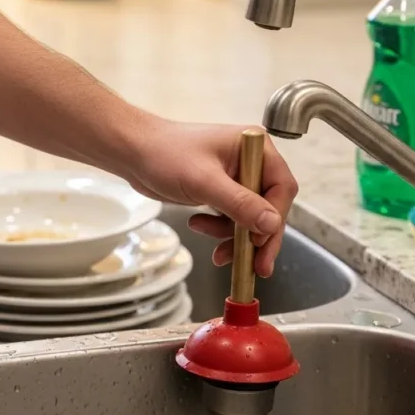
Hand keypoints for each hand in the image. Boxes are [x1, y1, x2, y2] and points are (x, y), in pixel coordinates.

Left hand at [123, 118, 298, 277]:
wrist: (133, 153)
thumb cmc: (164, 154)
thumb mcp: (204, 182)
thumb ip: (240, 203)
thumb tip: (271, 224)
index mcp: (254, 147)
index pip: (281, 187)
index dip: (275, 218)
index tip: (262, 243)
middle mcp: (249, 161)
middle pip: (269, 206)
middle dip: (257, 237)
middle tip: (255, 266)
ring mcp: (235, 176)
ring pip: (249, 217)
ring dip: (234, 237)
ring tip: (216, 250)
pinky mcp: (220, 190)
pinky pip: (231, 216)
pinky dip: (219, 229)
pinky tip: (199, 225)